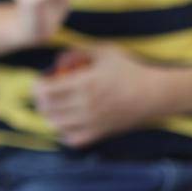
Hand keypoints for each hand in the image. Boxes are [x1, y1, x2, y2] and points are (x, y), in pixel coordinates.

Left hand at [33, 44, 171, 147]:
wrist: (154, 94)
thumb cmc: (129, 70)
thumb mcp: (104, 52)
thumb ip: (77, 51)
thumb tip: (57, 59)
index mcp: (84, 84)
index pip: (46, 90)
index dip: (36, 86)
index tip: (41, 80)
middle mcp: (85, 105)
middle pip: (47, 108)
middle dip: (40, 99)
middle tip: (45, 92)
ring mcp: (92, 122)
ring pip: (56, 125)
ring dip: (50, 115)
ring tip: (55, 106)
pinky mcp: (100, 133)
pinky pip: (72, 139)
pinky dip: (64, 132)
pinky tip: (68, 122)